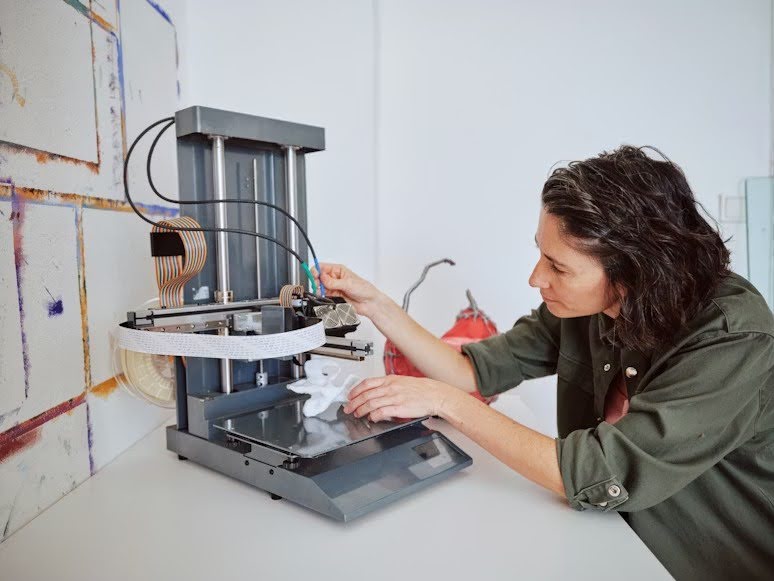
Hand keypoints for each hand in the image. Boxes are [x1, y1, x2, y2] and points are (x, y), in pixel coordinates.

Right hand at [314, 263, 382, 317]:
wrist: (369, 303)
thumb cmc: (364, 289)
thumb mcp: (348, 283)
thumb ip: (333, 282)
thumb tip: (322, 277)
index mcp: (339, 270)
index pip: (322, 267)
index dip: (316, 271)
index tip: (315, 276)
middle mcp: (335, 278)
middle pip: (319, 277)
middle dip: (317, 281)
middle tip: (318, 286)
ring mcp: (334, 287)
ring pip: (320, 287)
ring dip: (320, 290)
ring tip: (324, 293)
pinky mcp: (334, 297)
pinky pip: (324, 296)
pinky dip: (323, 297)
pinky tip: (326, 297)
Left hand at [343, 375, 459, 421]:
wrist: (435, 394)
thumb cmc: (421, 389)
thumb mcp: (402, 381)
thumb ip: (388, 385)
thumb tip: (376, 391)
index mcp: (390, 380)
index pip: (367, 383)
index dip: (355, 390)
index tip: (350, 396)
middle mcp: (390, 388)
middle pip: (366, 395)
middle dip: (354, 402)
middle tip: (348, 408)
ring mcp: (394, 397)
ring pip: (371, 403)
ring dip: (361, 410)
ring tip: (357, 414)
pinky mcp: (399, 408)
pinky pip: (382, 412)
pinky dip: (374, 415)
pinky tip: (371, 418)